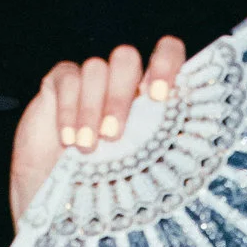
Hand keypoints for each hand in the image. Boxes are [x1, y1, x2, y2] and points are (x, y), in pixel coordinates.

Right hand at [9, 35, 188, 225]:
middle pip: (126, 58)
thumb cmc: (104, 183)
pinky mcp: (59, 81)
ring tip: (86, 147)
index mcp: (149, 94)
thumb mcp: (138, 170)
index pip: (167, 52)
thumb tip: (190, 155)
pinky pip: (67, 79)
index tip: (158, 96)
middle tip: (113, 136)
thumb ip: (159, 151)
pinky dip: (69, 110)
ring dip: (91, 109)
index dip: (166, 62)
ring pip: (96, 68)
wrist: (56, 194)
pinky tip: (68, 139)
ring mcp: (90, 78)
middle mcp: (121, 80)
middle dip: (120, 97)